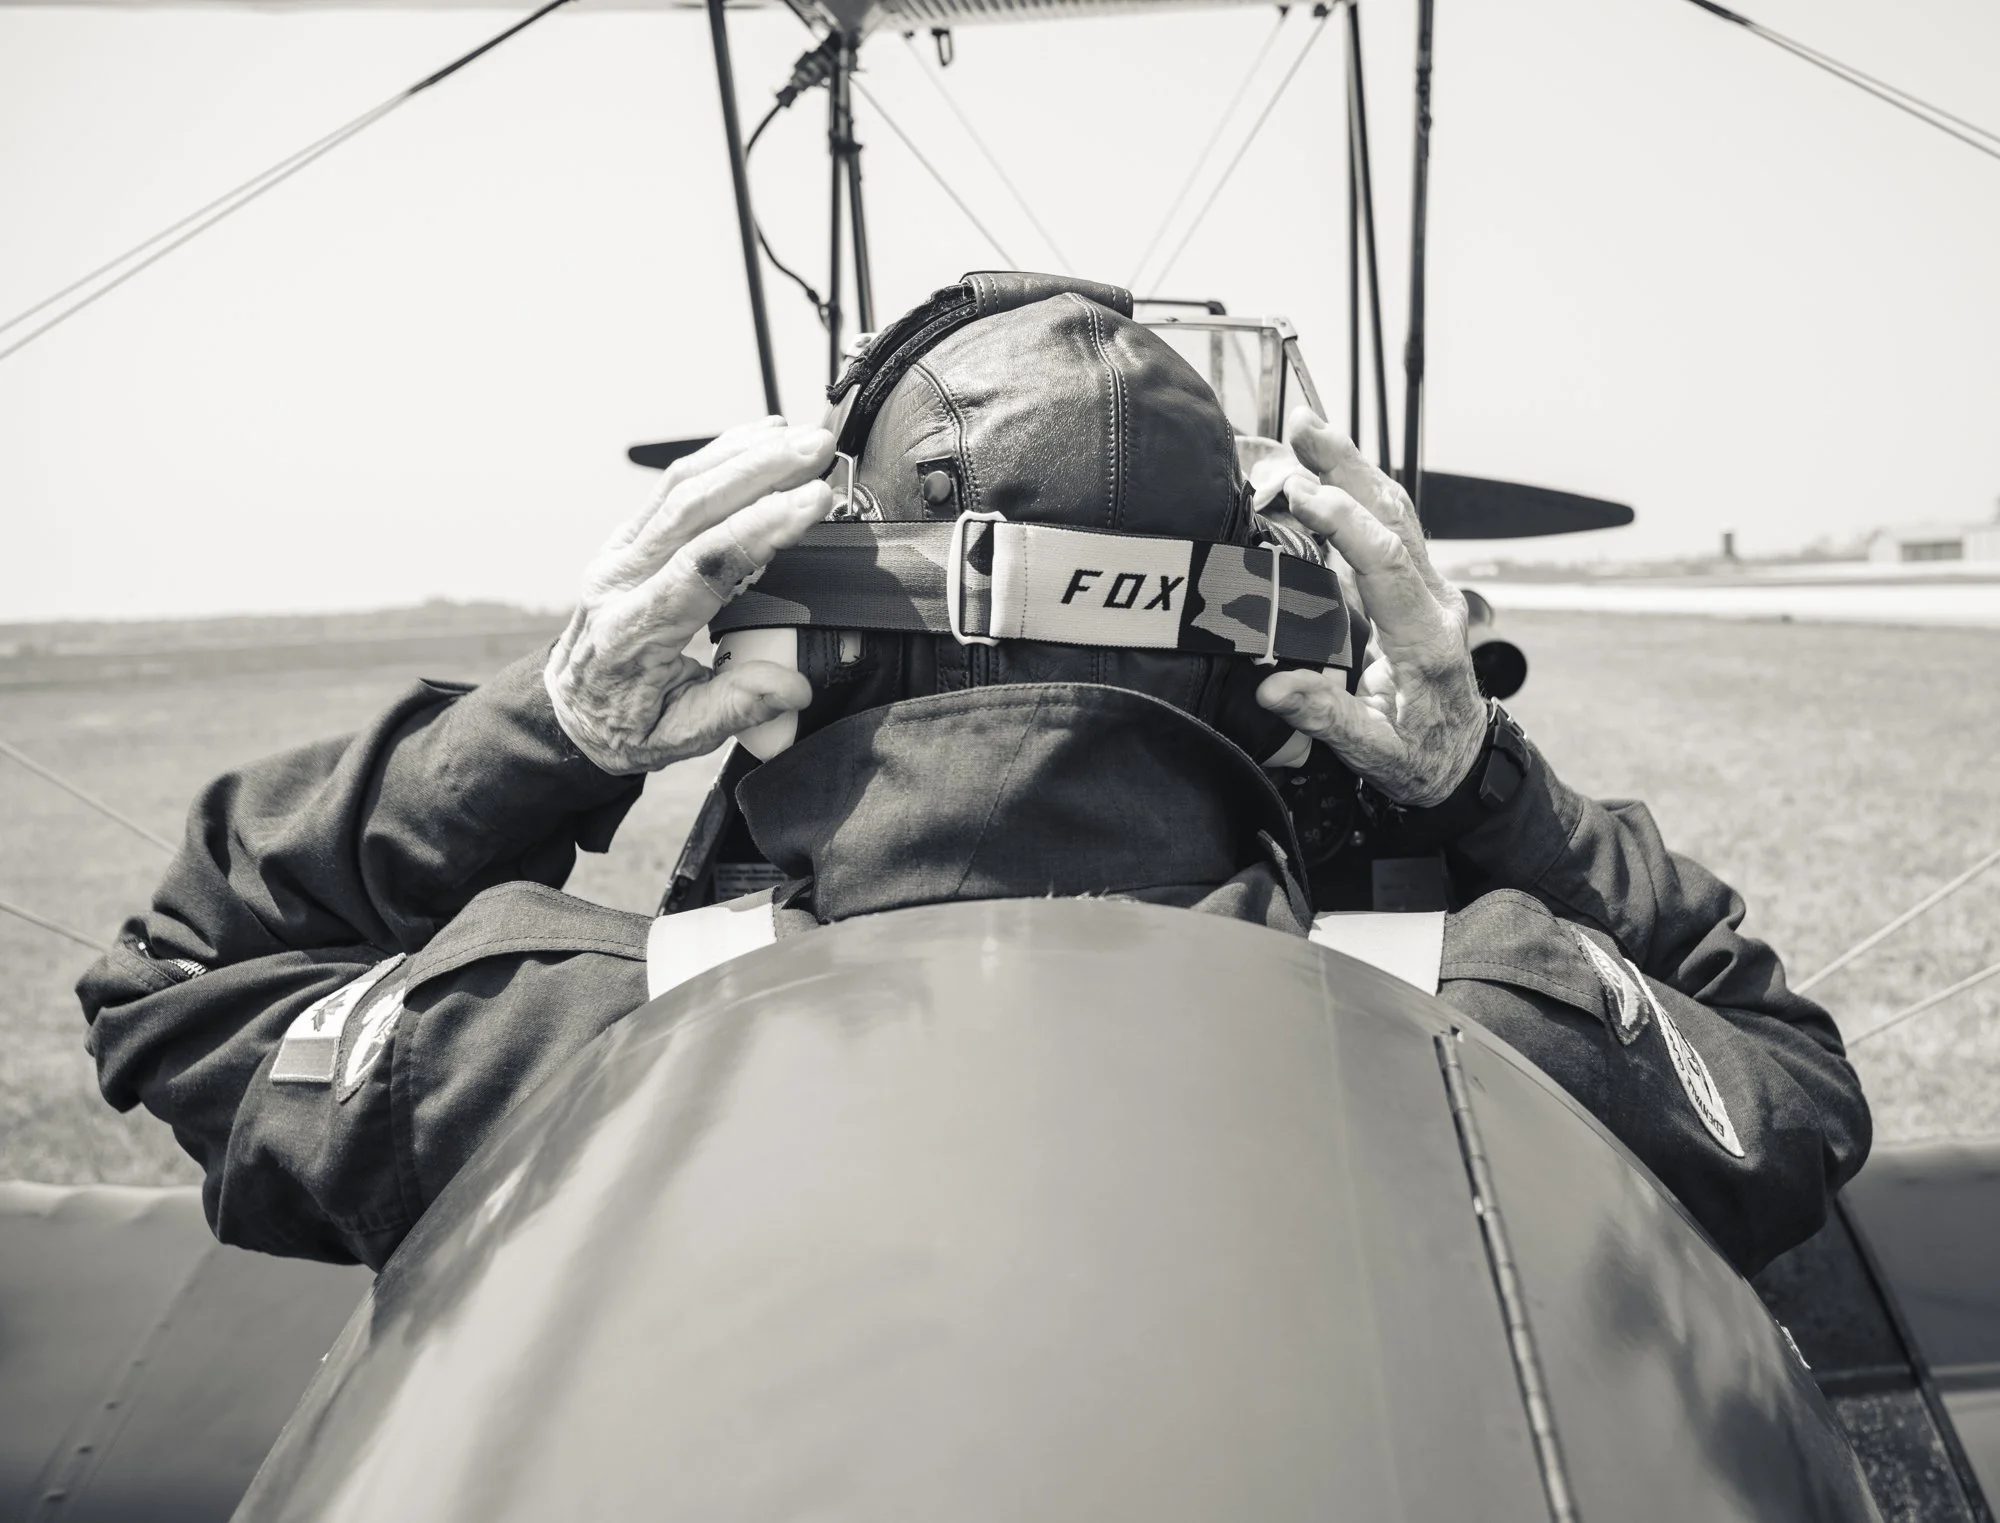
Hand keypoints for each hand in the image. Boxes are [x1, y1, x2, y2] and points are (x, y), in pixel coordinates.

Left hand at [545, 418, 835, 774]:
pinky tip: (760, 438)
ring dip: (744, 454)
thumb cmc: (623, 723)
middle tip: (816, 450)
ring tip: (800, 437)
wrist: (568, 708)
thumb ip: (734, 709)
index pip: (700, 568)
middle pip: (689, 508)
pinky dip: (720, 456)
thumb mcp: (675, 738)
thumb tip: (793, 687)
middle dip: (758, 472)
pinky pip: (673, 485)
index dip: (759, 529)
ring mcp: (620, 552)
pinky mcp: (630, 537)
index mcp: (632, 631)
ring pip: (680, 485)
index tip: (811, 503)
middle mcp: (620, 580)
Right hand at [1254, 408, 1486, 806]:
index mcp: (1426, 640)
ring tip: (1307, 427)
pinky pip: (1390, 526)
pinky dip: (1356, 490)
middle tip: (1302, 424)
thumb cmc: (1421, 760)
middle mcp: (1434, 602)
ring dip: (1352, 466)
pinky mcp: (1416, 586)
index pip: (1386, 561)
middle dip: (1347, 466)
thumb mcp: (1374, 754)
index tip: (1299, 492)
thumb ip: (1327, 718)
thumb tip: (1273, 688)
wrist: (1464, 762)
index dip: (1343, 521)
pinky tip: (1324, 468)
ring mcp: (1429, 589)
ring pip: (1396, 511)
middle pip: (1395, 516)